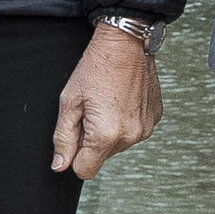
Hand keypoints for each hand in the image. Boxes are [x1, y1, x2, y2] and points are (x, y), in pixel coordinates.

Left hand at [51, 22, 160, 178]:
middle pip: (102, 156)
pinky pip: (134, 131)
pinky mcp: (154, 118)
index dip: (74, 155)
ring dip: (109, 131)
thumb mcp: (69, 102)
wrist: (126, 43)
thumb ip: (63, 138)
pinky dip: (125, 121)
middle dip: (91, 140)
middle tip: (90, 109)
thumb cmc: (96, 67)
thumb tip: (60, 165)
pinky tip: (121, 99)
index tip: (75, 132)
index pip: (84, 170)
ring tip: (107, 102)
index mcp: (106, 135)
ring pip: (118, 145)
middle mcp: (130, 136)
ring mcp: (145, 128)